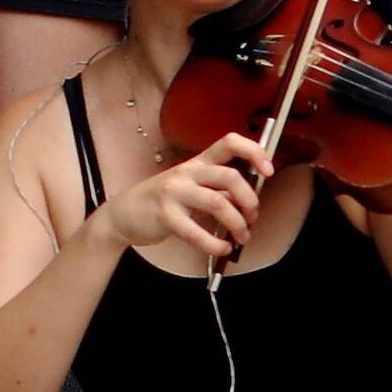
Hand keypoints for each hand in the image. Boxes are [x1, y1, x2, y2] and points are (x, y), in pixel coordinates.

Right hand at [103, 130, 273, 272]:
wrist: (122, 215)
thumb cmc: (164, 202)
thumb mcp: (191, 187)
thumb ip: (218, 189)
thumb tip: (250, 203)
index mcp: (198, 163)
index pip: (229, 142)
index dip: (254, 152)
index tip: (268, 170)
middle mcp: (187, 173)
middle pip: (230, 177)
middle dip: (250, 200)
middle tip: (253, 217)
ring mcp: (174, 193)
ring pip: (218, 202)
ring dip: (238, 223)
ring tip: (242, 237)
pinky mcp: (165, 216)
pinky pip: (197, 232)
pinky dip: (216, 244)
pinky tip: (222, 249)